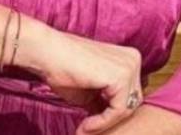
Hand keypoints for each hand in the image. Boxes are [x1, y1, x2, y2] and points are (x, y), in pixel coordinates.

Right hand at [20, 23, 143, 133]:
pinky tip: (86, 124)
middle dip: (109, 119)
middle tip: (87, 130)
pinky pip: (118, 110)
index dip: (110, 115)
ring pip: (127, 108)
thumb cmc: (63, 69)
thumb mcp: (90, 92)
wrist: (47, 53)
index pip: (129, 95)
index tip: (88, 127)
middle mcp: (133, 59)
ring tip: (85, 129)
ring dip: (105, 123)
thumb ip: (104, 103)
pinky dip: (102, 122)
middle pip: (131, 102)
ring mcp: (130, 66)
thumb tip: (108, 122)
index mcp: (128, 58)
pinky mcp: (122, 76)